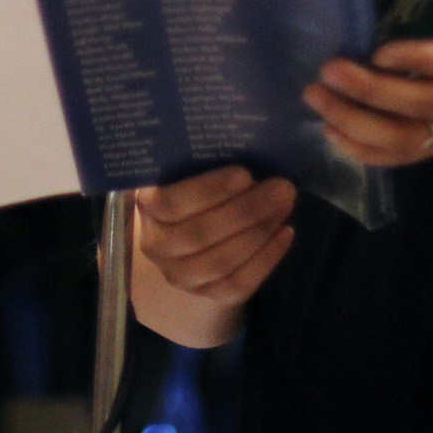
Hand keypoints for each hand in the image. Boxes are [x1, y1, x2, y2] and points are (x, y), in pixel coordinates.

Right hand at [132, 165, 294, 311]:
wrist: (185, 226)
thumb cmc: (191, 183)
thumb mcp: (187, 166)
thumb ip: (205, 157)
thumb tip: (248, 138)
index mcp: (147, 205)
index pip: (172, 203)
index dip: (209, 190)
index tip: (245, 173)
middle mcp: (156, 244)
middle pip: (201, 235)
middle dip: (247, 211)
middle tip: (282, 188)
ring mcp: (178, 275)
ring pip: (221, 263)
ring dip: (259, 234)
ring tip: (285, 207)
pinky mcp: (204, 295)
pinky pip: (237, 285)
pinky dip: (266, 261)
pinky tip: (285, 233)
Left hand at [305, 0, 432, 175]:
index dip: (420, 60)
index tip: (380, 49)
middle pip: (421, 105)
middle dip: (370, 91)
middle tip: (327, 67)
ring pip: (406, 138)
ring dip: (355, 121)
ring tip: (315, 95)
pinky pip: (405, 157)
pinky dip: (367, 151)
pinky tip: (331, 131)